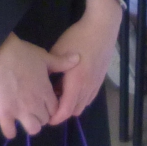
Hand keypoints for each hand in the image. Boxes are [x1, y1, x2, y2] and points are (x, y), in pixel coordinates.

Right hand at [0, 33, 77, 138]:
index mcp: (46, 93)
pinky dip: (10, 131)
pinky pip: (9, 132)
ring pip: (33, 129)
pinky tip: (10, 125)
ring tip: (25, 116)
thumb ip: (62, 62)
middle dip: (43, 116)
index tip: (48, 103)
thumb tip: (78, 58)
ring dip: (31, 124)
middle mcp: (35, 105)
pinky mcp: (3, 114)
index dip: (53, 107)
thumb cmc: (23, 54)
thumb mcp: (45, 57)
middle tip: (36, 107)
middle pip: (45, 120)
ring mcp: (19, 111)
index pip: (56, 110)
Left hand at [48, 0, 122, 123]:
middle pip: (74, 111)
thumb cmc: (78, 37)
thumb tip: (44, 83)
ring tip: (62, 94)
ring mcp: (96, 83)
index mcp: (76, 82)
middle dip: (62, 112)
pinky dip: (80, 98)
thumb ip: (52, 71)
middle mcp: (87, 87)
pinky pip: (90, 97)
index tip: (46, 116)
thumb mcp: (58, 52)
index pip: (65, 111)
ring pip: (83, 105)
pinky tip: (73, 86)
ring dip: (72, 105)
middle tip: (51, 104)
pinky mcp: (101, 79)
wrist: (102, 27)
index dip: (55, 118)